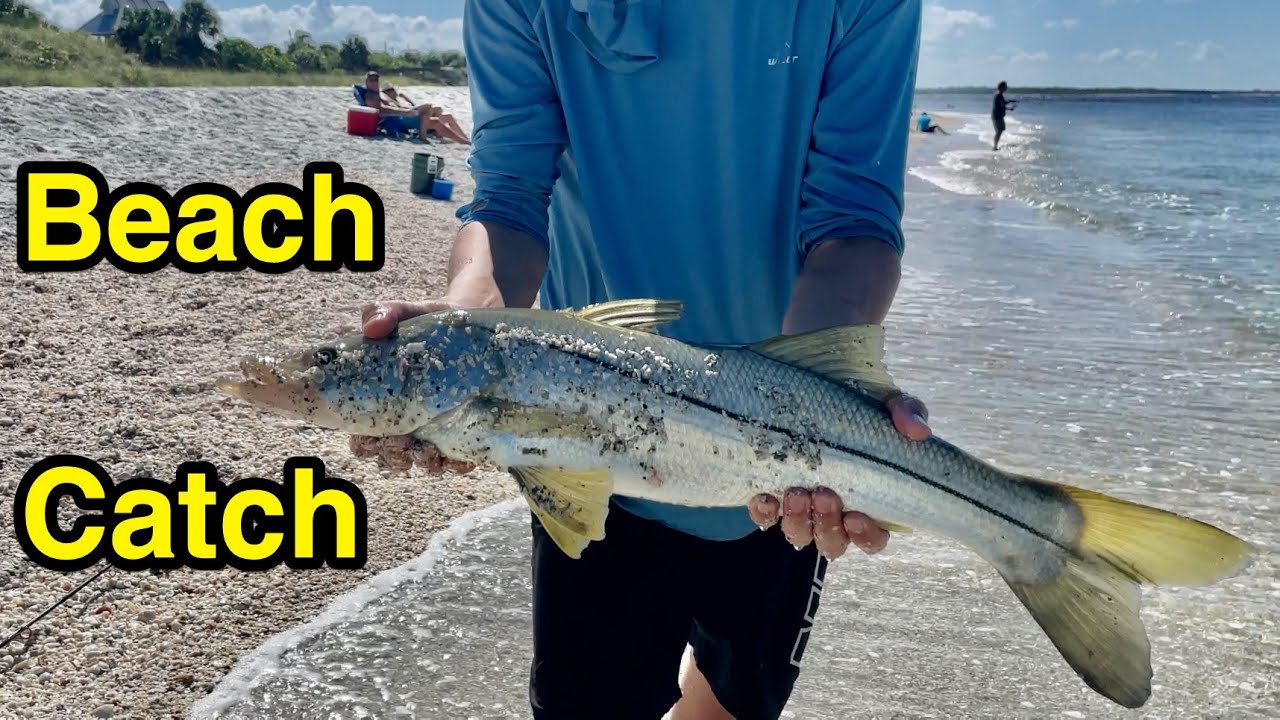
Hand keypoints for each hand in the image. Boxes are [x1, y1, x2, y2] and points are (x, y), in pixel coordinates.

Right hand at [346, 299, 477, 474]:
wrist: (475, 321)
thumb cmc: (431, 321)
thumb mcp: (407, 313)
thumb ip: (385, 313)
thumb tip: (373, 327)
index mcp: (383, 399)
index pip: (362, 433)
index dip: (363, 441)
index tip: (372, 437)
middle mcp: (407, 420)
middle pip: (391, 454)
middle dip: (395, 455)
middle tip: (406, 444)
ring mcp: (437, 428)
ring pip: (424, 461)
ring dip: (426, 463)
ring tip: (433, 454)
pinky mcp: (466, 430)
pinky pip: (459, 457)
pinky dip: (458, 463)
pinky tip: (462, 459)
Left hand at [747, 391, 930, 558]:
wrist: (816, 392)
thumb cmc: (860, 412)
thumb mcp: (887, 406)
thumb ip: (906, 413)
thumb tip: (918, 431)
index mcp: (867, 504)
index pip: (873, 539)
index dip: (866, 536)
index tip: (856, 518)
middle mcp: (833, 514)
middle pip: (833, 541)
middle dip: (827, 524)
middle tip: (822, 494)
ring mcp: (801, 509)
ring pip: (799, 535)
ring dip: (797, 520)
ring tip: (795, 491)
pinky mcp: (773, 497)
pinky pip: (765, 517)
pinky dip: (764, 512)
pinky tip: (764, 496)